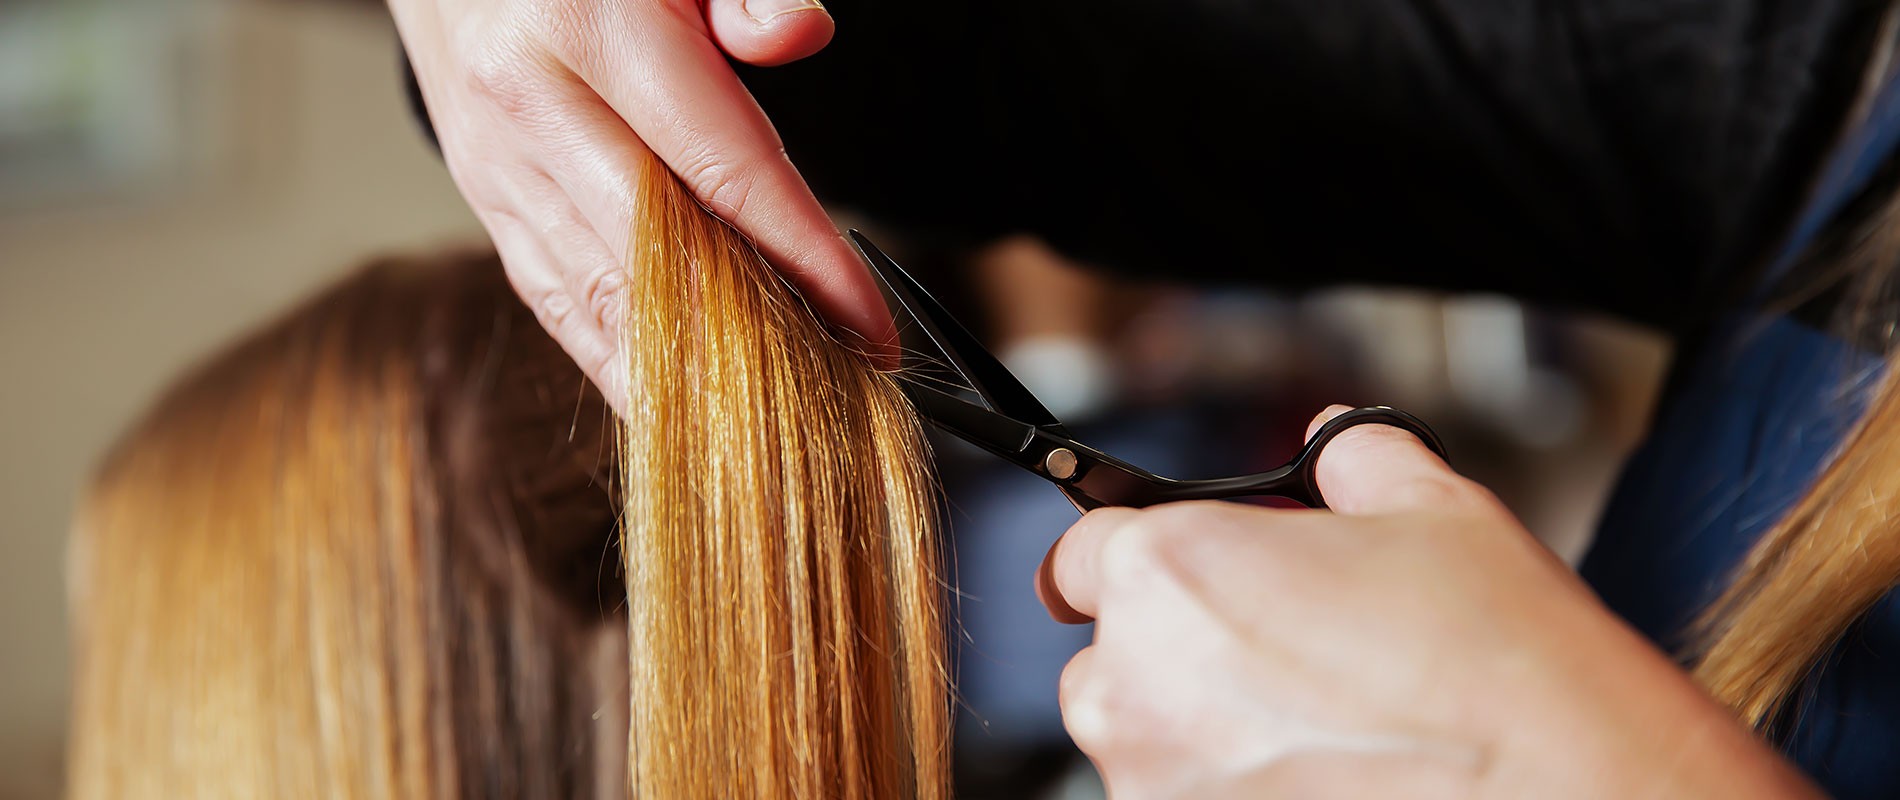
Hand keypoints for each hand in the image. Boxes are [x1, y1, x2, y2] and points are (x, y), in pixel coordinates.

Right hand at [389, 0, 894, 407]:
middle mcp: (530, 105)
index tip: (868, 326)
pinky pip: (557, 302)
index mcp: (584, 26)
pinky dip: (621, 363)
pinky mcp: (485, 200)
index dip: (804, 257)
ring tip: (775, 419)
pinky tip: (677, 408)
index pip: (722, 168)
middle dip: (758, 334)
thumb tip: (798, 35)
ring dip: (693, 369)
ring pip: (602, 299)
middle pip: (661, 254)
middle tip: (840, 387)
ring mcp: (496, 164)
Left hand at [1037, 406, 1819, 798]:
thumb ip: (1355, 458)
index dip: (1149, 557)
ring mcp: (1152, 784)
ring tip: (1327, 726)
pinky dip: (1234, 790)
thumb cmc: (1504, 665)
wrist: (1577, 795)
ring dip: (1206, 731)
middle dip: (1182, 650)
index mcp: (1167, 572)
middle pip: (1113, 654)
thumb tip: (1340, 439)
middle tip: (1291, 655)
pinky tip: (1327, 775)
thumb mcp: (1436, 508)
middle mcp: (1131, 684)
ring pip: (1146, 743)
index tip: (1191, 581)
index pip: (1087, 553)